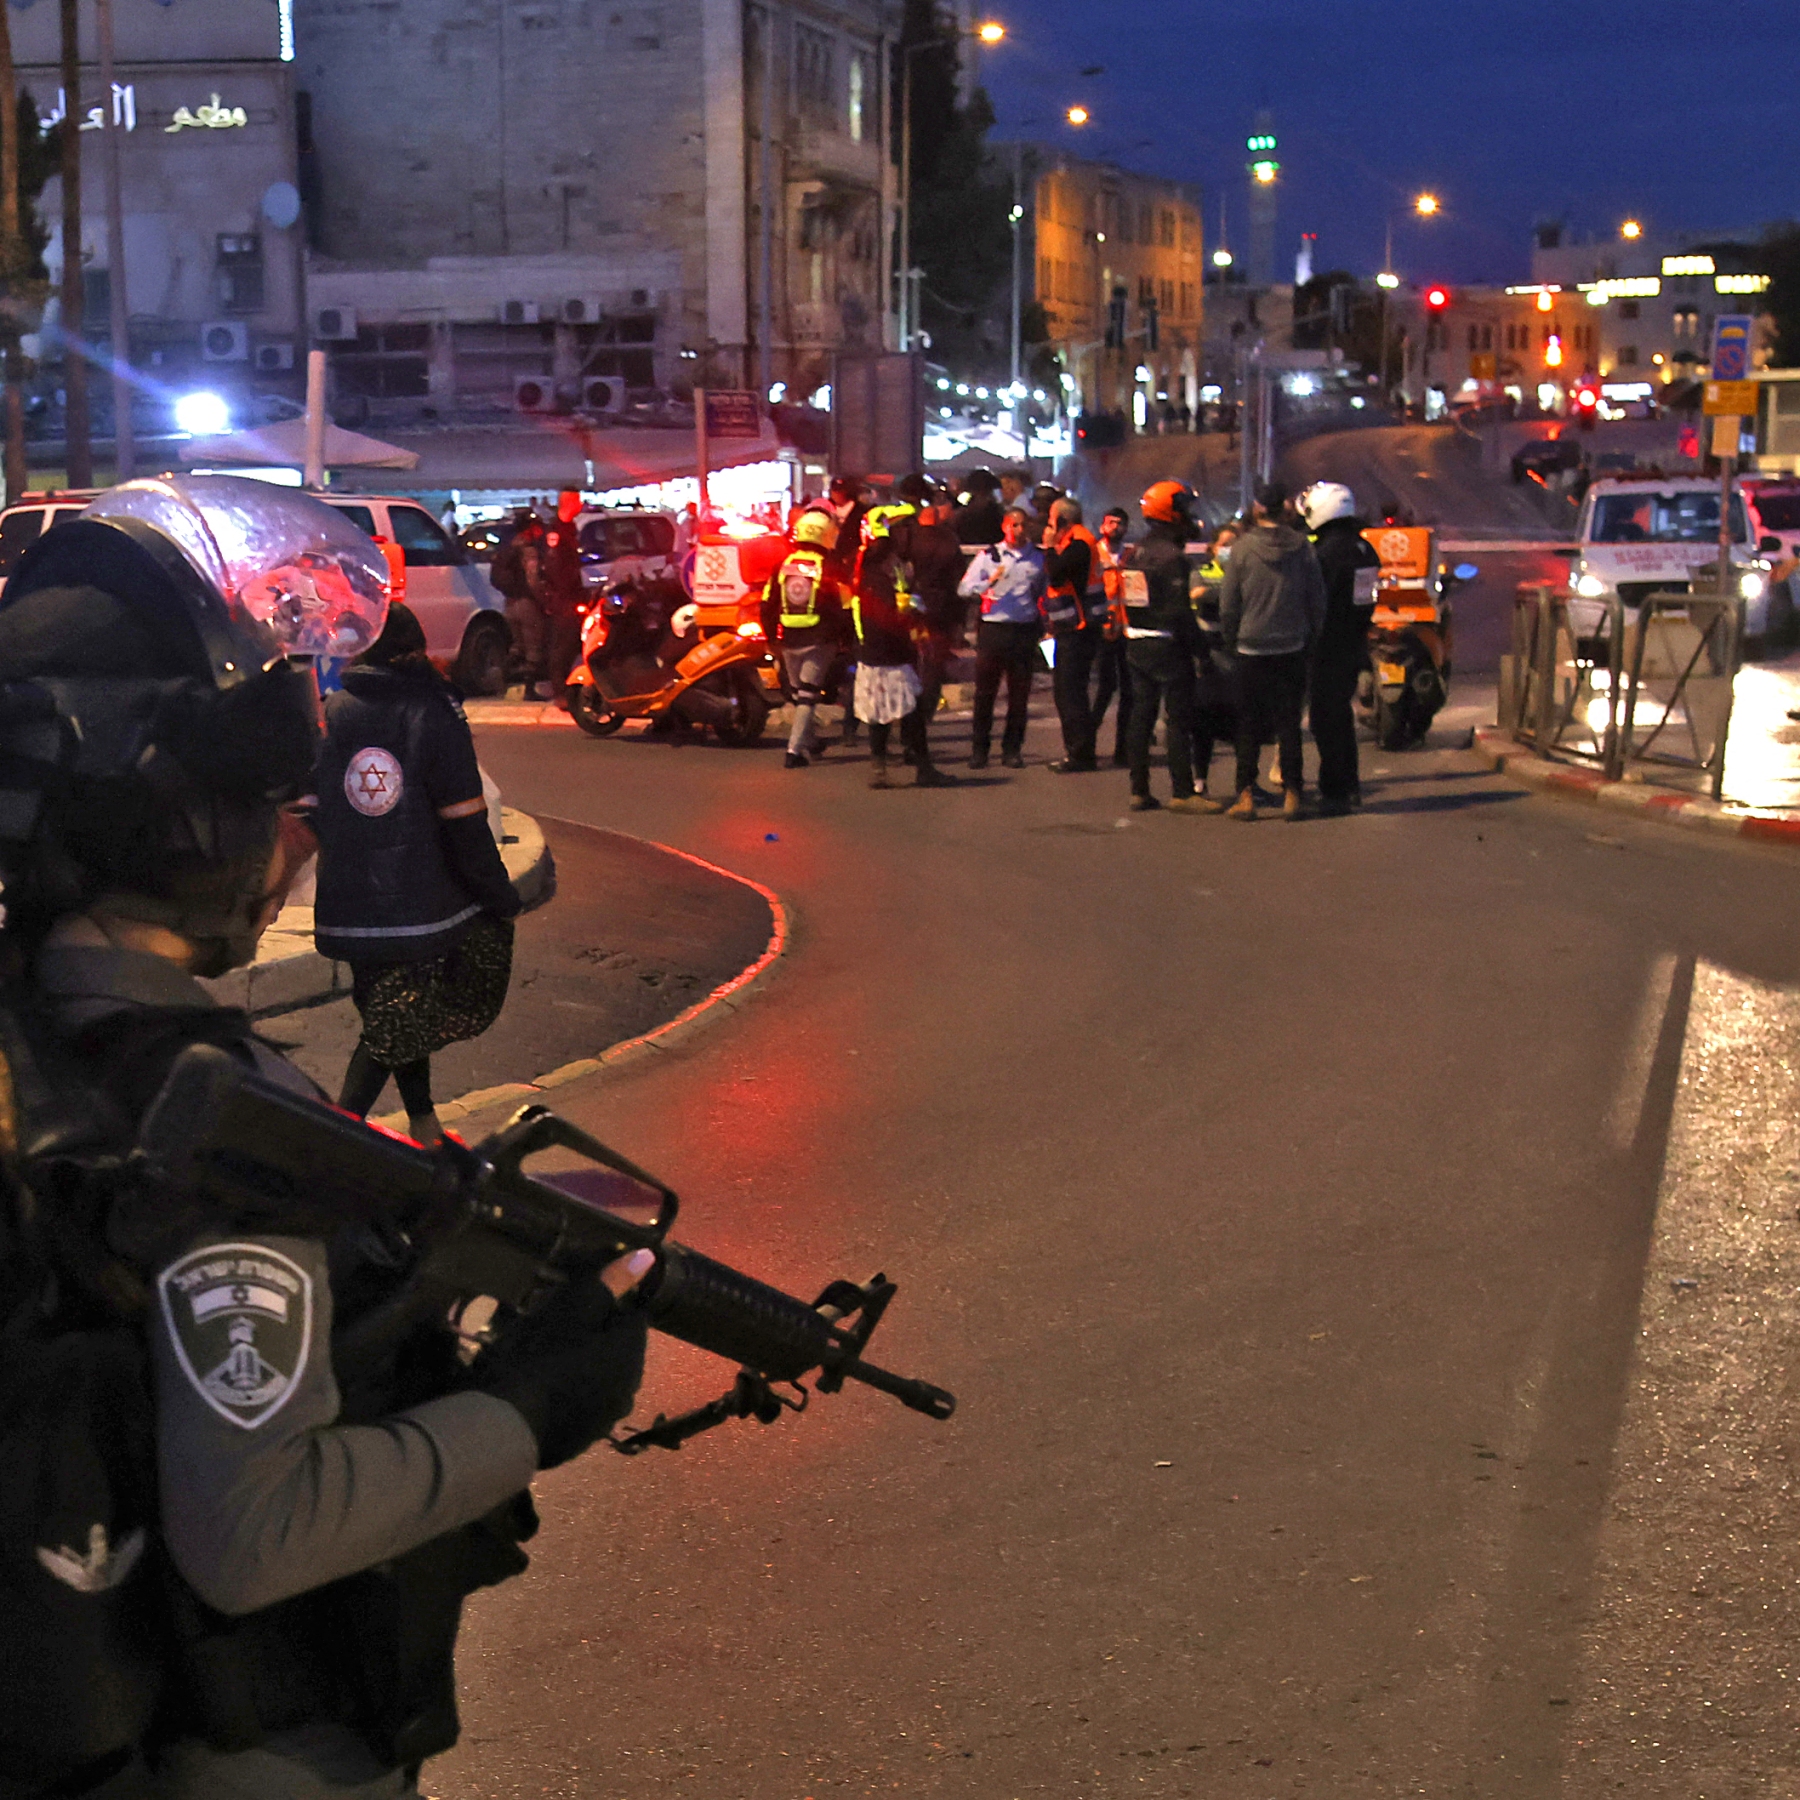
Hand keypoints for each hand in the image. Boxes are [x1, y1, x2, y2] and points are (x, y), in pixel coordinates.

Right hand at [474, 1248, 653, 1468]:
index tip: (579, 1301)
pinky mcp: (582, 1442)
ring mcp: (606, 1421)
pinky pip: (584, 1406)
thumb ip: (610, 1283)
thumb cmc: (539, 1359)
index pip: (634, 1318)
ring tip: (545, 1357)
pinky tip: (542, 1390)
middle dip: (597, 1337)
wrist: (503, 1429)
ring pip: (602, 1379)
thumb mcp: (571, 1310)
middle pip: (620, 1350)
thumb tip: (648, 1257)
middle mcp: (629, 1390)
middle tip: (558, 1327)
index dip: (609, 1304)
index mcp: (631, 1356)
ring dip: (584, 1367)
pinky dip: (571, 1395)